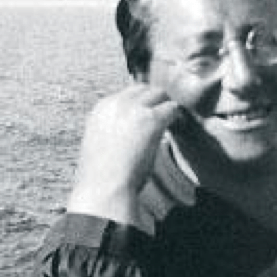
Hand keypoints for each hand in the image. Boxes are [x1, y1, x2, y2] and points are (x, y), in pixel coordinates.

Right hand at [67, 84, 181, 226]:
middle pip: (144, 89)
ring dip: (165, 107)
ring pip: (159, 94)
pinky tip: (176, 128)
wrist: (103, 187)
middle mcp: (117, 104)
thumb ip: (113, 131)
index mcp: (102, 109)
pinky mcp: (151, 120)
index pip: (127, 94)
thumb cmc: (101, 176)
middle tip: (163, 118)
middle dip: (155, 101)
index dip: (141, 105)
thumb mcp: (100, 143)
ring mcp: (134, 110)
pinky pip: (171, 108)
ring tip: (170, 123)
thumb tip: (130, 133)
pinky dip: (176, 117)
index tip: (148, 116)